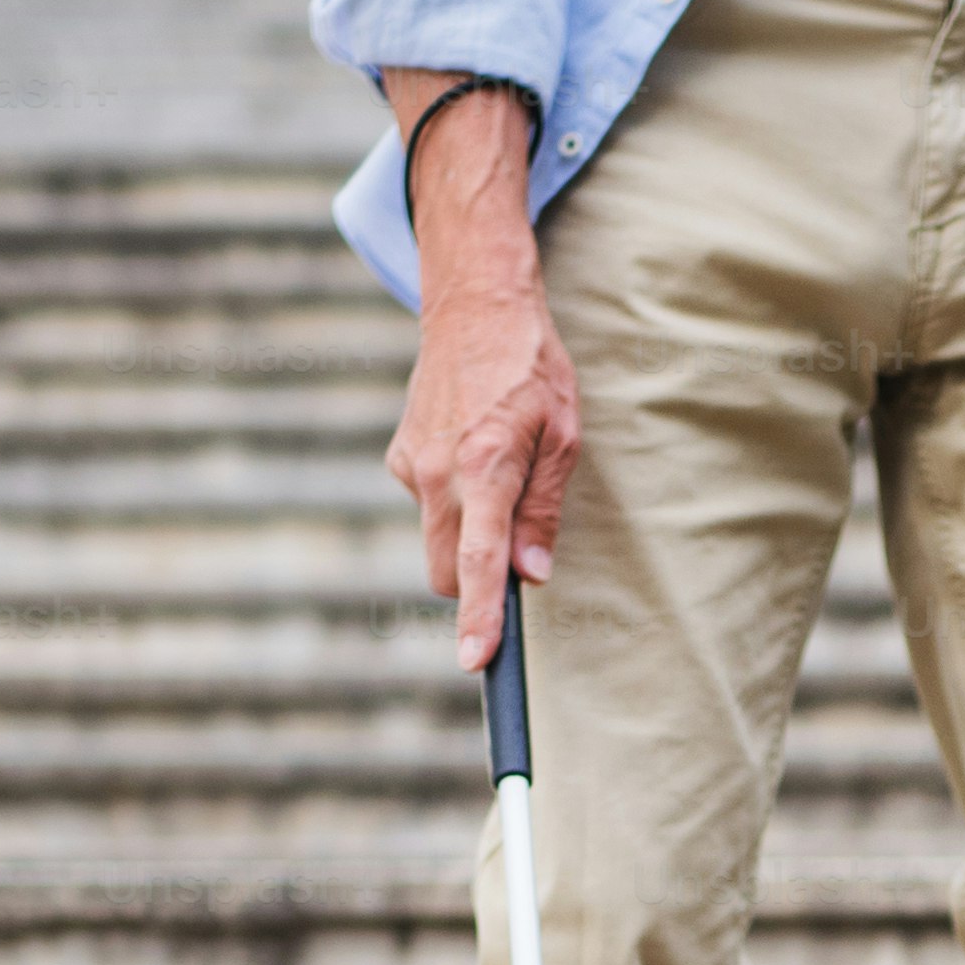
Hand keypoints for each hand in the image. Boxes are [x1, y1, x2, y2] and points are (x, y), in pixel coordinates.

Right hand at [378, 78, 577, 669]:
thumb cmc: (532, 366)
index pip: (476, 565)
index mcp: (484, 470)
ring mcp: (411, 465)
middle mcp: (437, 474)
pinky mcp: (400, 455)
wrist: (473, 303)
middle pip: (446, 571)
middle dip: (474, 583)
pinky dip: (454, 500)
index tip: (475, 661)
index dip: (478, 619)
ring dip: (467, 535)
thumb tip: (531, 576)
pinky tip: (476, 450)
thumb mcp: (565, 435)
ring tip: (502, 470)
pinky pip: (429, 504)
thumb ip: (544, 510)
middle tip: (517, 550)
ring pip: (437, 540)